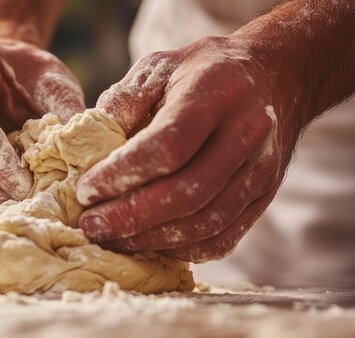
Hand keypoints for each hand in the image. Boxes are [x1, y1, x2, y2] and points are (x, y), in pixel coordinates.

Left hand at [76, 36, 298, 262]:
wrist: (274, 76)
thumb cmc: (201, 72)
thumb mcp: (158, 66)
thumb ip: (122, 102)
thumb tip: (87, 150)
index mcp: (214, 94)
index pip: (167, 145)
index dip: (122, 174)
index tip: (85, 191)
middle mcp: (245, 134)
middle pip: (186, 194)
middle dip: (130, 217)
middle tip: (90, 226)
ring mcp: (260, 171)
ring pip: (204, 224)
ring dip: (150, 240)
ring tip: (110, 239)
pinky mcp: (263, 197)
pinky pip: (221, 238)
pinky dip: (180, 250)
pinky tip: (147, 243)